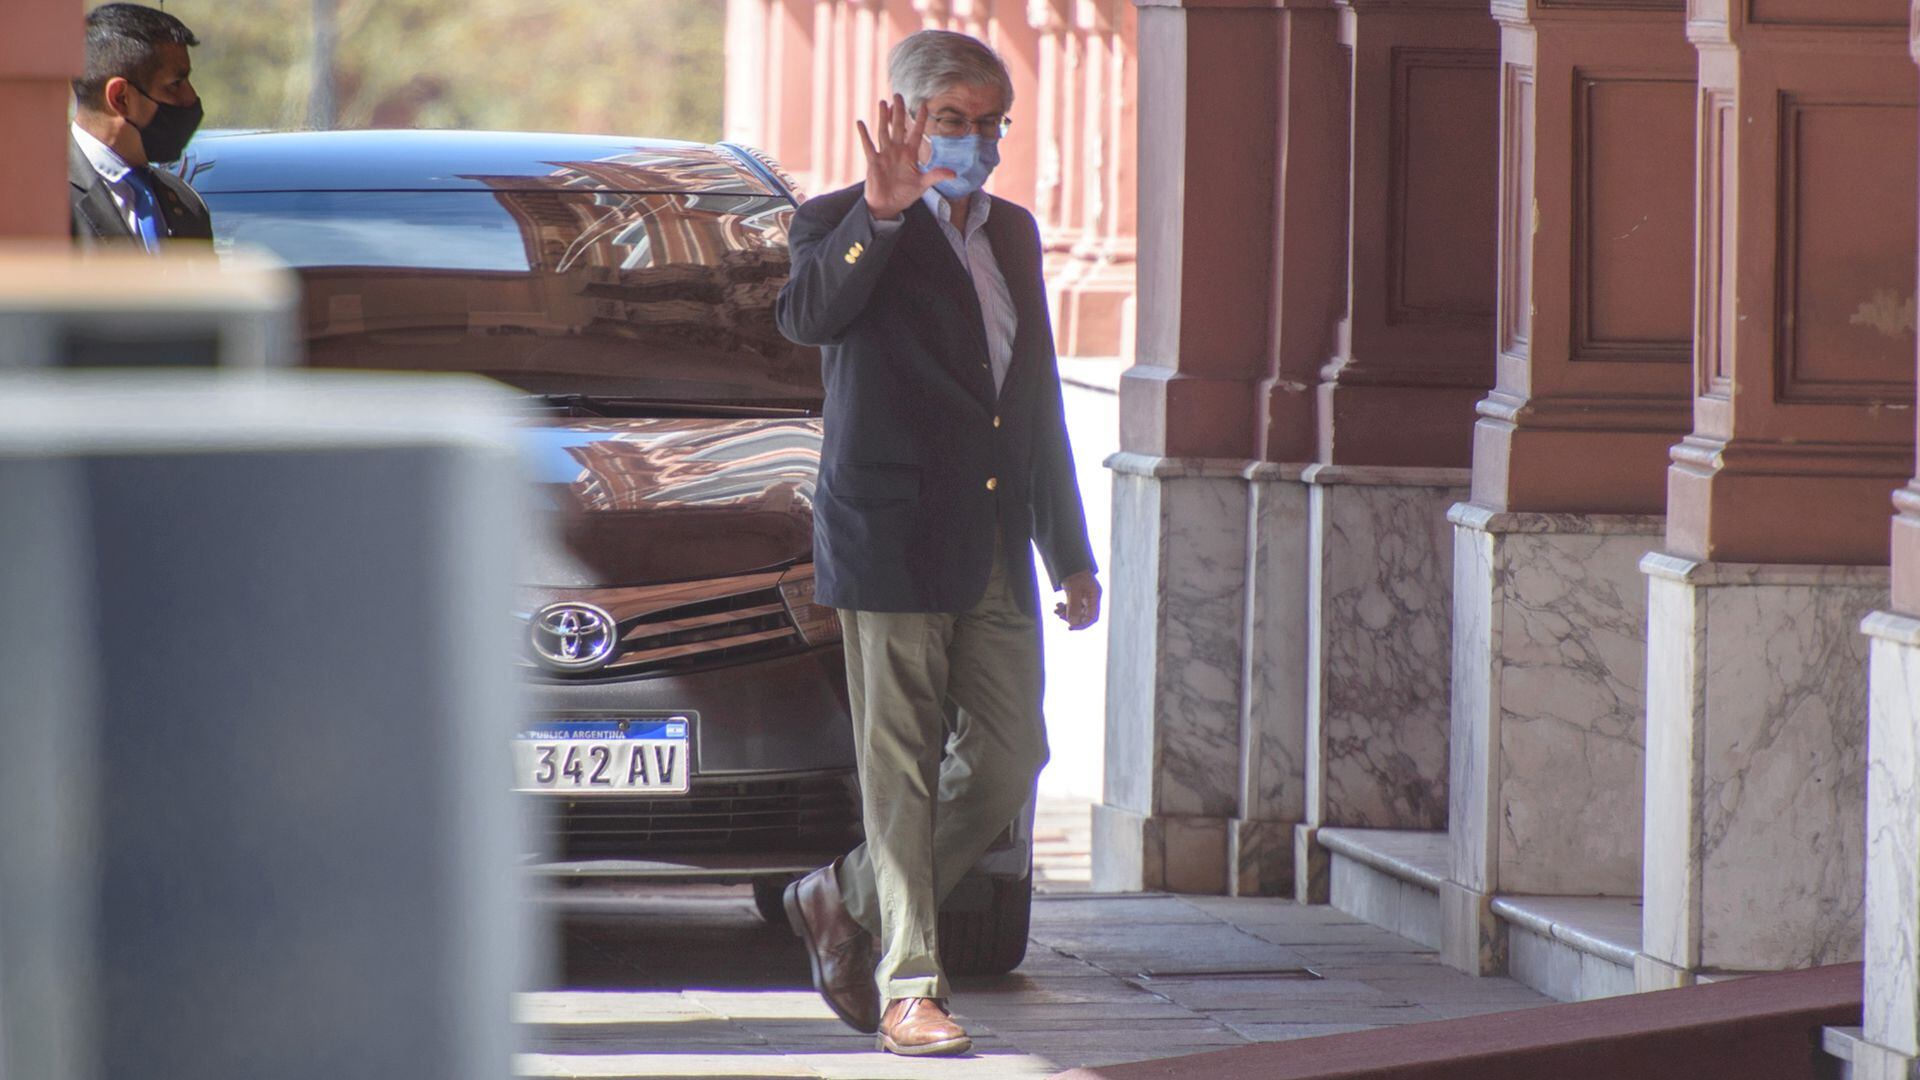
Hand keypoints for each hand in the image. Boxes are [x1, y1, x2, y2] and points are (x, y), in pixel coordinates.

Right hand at [858, 95, 952, 221]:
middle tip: (898, 94)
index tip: (924, 104)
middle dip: (899, 111)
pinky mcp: (873, 161)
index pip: (917, 132)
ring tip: (883, 102)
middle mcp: (897, 151)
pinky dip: (864, 135)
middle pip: (898, 127)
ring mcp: (885, 154)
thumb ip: (936, 175)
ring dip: (883, 118)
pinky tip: (860, 123)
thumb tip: (954, 173)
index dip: (920, 119)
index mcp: (910, 154)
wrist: (889, 205)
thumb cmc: (905, 194)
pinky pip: (868, 146)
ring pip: (884, 132)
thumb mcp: (923, 184)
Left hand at [1053, 571, 1101, 630]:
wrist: (1070, 560)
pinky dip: (1065, 607)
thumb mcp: (1073, 590)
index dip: (1082, 625)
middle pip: (1084, 615)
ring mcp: (1085, 596)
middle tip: (1059, 616)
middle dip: (1071, 617)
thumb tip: (1072, 623)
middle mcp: (1091, 598)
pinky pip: (1073, 605)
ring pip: (1077, 610)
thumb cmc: (1074, 574)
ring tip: (1055, 610)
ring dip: (1066, 612)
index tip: (1070, 627)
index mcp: (1094, 597)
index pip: (1092, 618)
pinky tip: (1057, 605)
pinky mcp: (1078, 594)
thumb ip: (1073, 607)